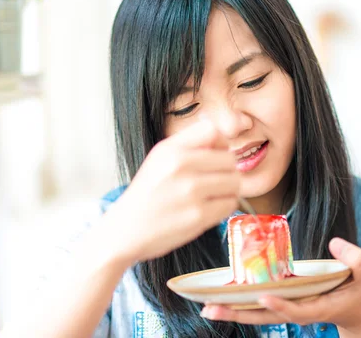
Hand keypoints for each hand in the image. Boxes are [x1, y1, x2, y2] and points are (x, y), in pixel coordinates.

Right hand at [105, 119, 239, 263]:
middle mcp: (180, 166)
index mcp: (170, 150)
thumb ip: (188, 145)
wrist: (126, 230)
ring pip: (234, 182)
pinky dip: (224, 207)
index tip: (216, 155)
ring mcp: (191, 192)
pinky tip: (209, 208)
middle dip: (227, 170)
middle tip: (215, 181)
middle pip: (229, 159)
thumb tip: (221, 137)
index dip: (221, 143)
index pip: (213, 131)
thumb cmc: (147, 195)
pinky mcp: (199, 216)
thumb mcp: (159, 159)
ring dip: (228, 190)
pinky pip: (230, 204)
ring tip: (212, 196)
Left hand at [200, 238, 360, 337]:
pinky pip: (258, 307)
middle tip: (212, 308)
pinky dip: (239, 305)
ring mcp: (290, 309)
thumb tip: (335, 243)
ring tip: (207, 307)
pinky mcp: (283, 303)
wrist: (359, 311)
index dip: (280, 305)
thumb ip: (356, 259)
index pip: (296, 310)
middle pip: (266, 316)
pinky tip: (219, 299)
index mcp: (319, 307)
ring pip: (258, 314)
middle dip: (239, 313)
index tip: (263, 297)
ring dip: (233, 311)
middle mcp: (299, 311)